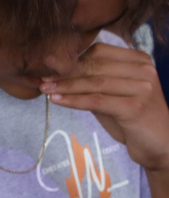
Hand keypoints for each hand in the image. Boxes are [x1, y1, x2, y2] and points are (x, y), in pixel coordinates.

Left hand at [41, 42, 168, 172]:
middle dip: (64, 73)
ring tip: (44, 88)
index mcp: (139, 60)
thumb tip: (57, 76)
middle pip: (95, 66)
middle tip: (40, 78)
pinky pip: (97, 101)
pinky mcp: (136, 106)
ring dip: (65, 86)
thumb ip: (92, 84)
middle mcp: (144, 69)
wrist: (160, 146)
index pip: (99, 52)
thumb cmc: (132, 121)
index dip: (72, 58)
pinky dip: (74, 100)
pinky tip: (57, 100)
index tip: (48, 66)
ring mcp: (142, 87)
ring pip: (94, 82)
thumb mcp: (111, 97)